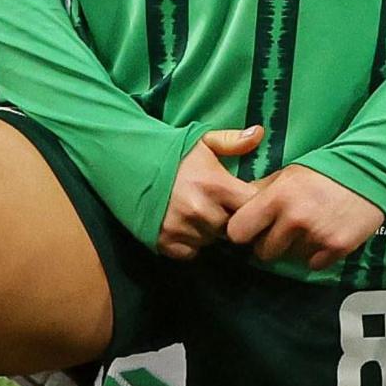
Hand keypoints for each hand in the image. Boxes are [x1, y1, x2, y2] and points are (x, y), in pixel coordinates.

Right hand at [157, 127, 262, 259]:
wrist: (125, 164)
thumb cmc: (170, 153)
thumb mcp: (202, 141)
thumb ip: (233, 141)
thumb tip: (260, 133)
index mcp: (214, 184)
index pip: (251, 204)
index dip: (253, 202)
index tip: (248, 198)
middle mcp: (199, 210)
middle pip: (233, 226)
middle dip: (231, 217)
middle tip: (221, 205)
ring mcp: (180, 228)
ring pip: (212, 240)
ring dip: (211, 231)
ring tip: (201, 213)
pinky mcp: (163, 242)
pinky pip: (191, 252)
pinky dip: (191, 243)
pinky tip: (186, 226)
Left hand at [225, 162, 385, 271]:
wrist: (373, 167)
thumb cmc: (325, 168)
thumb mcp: (288, 173)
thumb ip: (261, 192)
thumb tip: (235, 208)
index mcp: (277, 197)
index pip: (237, 232)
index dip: (244, 232)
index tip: (254, 228)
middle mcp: (294, 218)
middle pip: (262, 252)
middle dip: (271, 243)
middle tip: (287, 229)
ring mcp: (316, 235)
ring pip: (289, 258)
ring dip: (296, 248)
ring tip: (312, 227)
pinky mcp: (337, 247)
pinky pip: (314, 263)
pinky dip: (318, 254)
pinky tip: (327, 234)